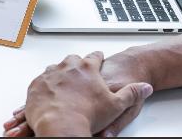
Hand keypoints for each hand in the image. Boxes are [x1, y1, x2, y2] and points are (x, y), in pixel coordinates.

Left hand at [4, 52, 152, 136]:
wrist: (60, 125)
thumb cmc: (87, 115)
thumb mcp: (117, 106)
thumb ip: (131, 93)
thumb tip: (145, 87)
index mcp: (87, 68)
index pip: (95, 56)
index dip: (98, 57)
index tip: (98, 57)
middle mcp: (66, 67)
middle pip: (72, 60)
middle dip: (76, 64)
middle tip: (80, 72)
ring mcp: (49, 75)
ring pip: (54, 68)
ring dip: (59, 74)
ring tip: (64, 84)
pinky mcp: (35, 85)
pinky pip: (40, 81)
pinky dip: (45, 86)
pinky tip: (49, 93)